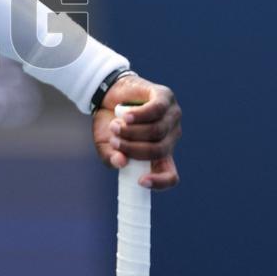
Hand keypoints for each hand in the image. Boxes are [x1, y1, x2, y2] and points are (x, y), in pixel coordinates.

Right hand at [91, 74, 180, 189]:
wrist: (107, 93)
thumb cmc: (109, 122)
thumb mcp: (105, 144)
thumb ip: (111, 157)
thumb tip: (121, 162)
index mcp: (160, 154)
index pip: (170, 175)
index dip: (160, 182)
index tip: (141, 181)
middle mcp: (170, 137)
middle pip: (159, 150)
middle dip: (134, 149)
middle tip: (115, 141)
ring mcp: (171, 116)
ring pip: (157, 131)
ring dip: (131, 131)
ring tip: (115, 126)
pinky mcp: (165, 97)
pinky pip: (156, 110)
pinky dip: (138, 115)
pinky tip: (125, 116)